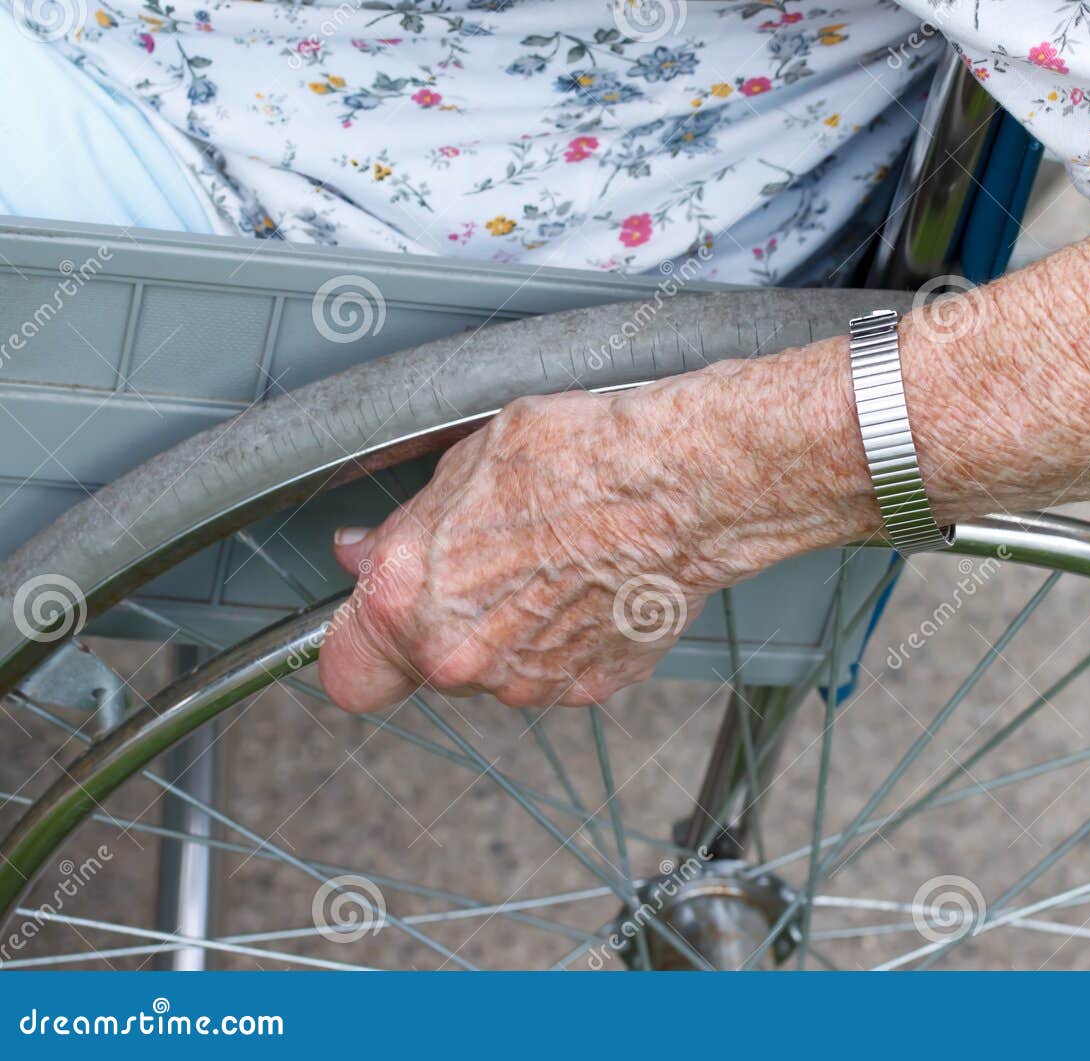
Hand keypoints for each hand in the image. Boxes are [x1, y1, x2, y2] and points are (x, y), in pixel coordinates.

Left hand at [317, 351, 876, 712]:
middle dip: (445, 617)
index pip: (344, 671)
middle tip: (486, 555)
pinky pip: (555, 667)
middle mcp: (467, 660)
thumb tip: (369, 554)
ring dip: (509, 625)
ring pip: (495, 667)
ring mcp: (533, 681)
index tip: (371, 616)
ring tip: (550, 557)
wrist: (690, 485)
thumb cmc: (589, 459)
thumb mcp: (469, 462)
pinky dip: (564, 634)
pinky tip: (587, 578)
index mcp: (415, 603)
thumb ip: (407, 529)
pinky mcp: (593, 685)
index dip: (355, 639)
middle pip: (426, 664)